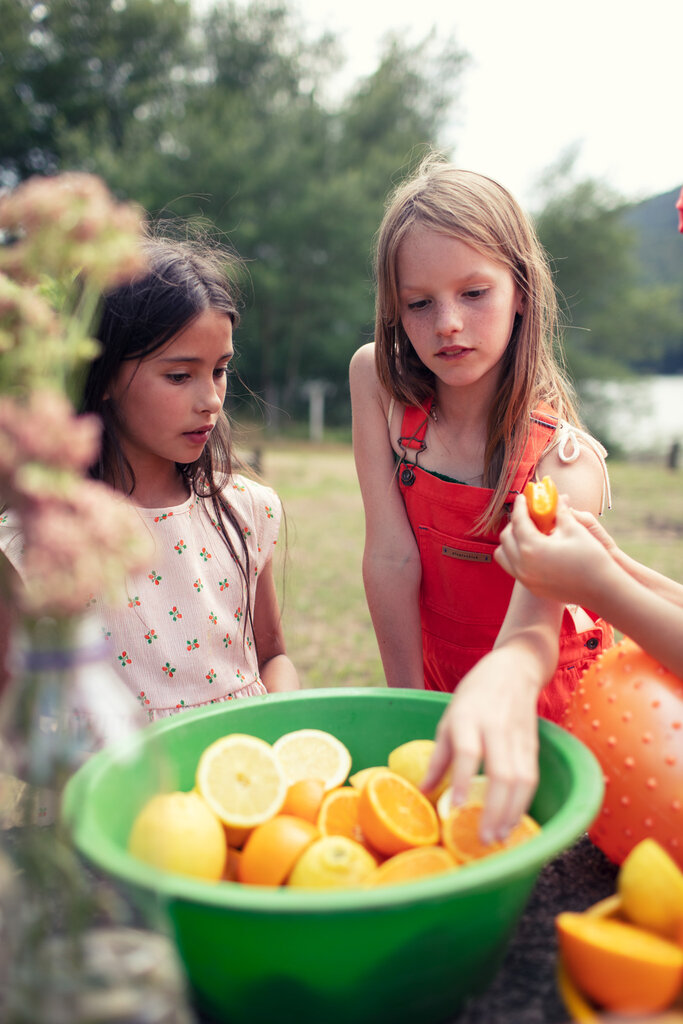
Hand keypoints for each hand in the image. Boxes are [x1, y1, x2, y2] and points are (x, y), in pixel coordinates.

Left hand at [420, 647, 539, 842]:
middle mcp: (496, 727)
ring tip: (498, 836)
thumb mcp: (449, 718)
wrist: (515, 669)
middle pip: (501, 773)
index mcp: (469, 717)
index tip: (456, 807)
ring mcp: (518, 737)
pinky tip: (512, 821)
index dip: (462, 779)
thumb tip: (423, 791)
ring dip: (511, 812)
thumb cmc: (475, 695)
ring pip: (521, 780)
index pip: (467, 750)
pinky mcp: (533, 745)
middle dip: (494, 809)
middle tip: (483, 838)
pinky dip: (523, 804)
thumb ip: (439, 757)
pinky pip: (531, 778)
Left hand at [494, 494, 611, 606]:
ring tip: (527, 532)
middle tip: (527, 514)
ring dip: (511, 541)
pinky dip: (516, 555)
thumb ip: (559, 512)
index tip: (523, 497)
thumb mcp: (574, 529)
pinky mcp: (532, 587)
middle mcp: (523, 565)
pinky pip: (513, 568)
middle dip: (514, 523)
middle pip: (506, 538)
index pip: (518, 521)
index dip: (520, 506)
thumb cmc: (591, 557)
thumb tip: (556, 498)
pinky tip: (533, 549)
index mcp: (532, 548)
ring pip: (504, 555)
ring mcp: (526, 579)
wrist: (602, 590)